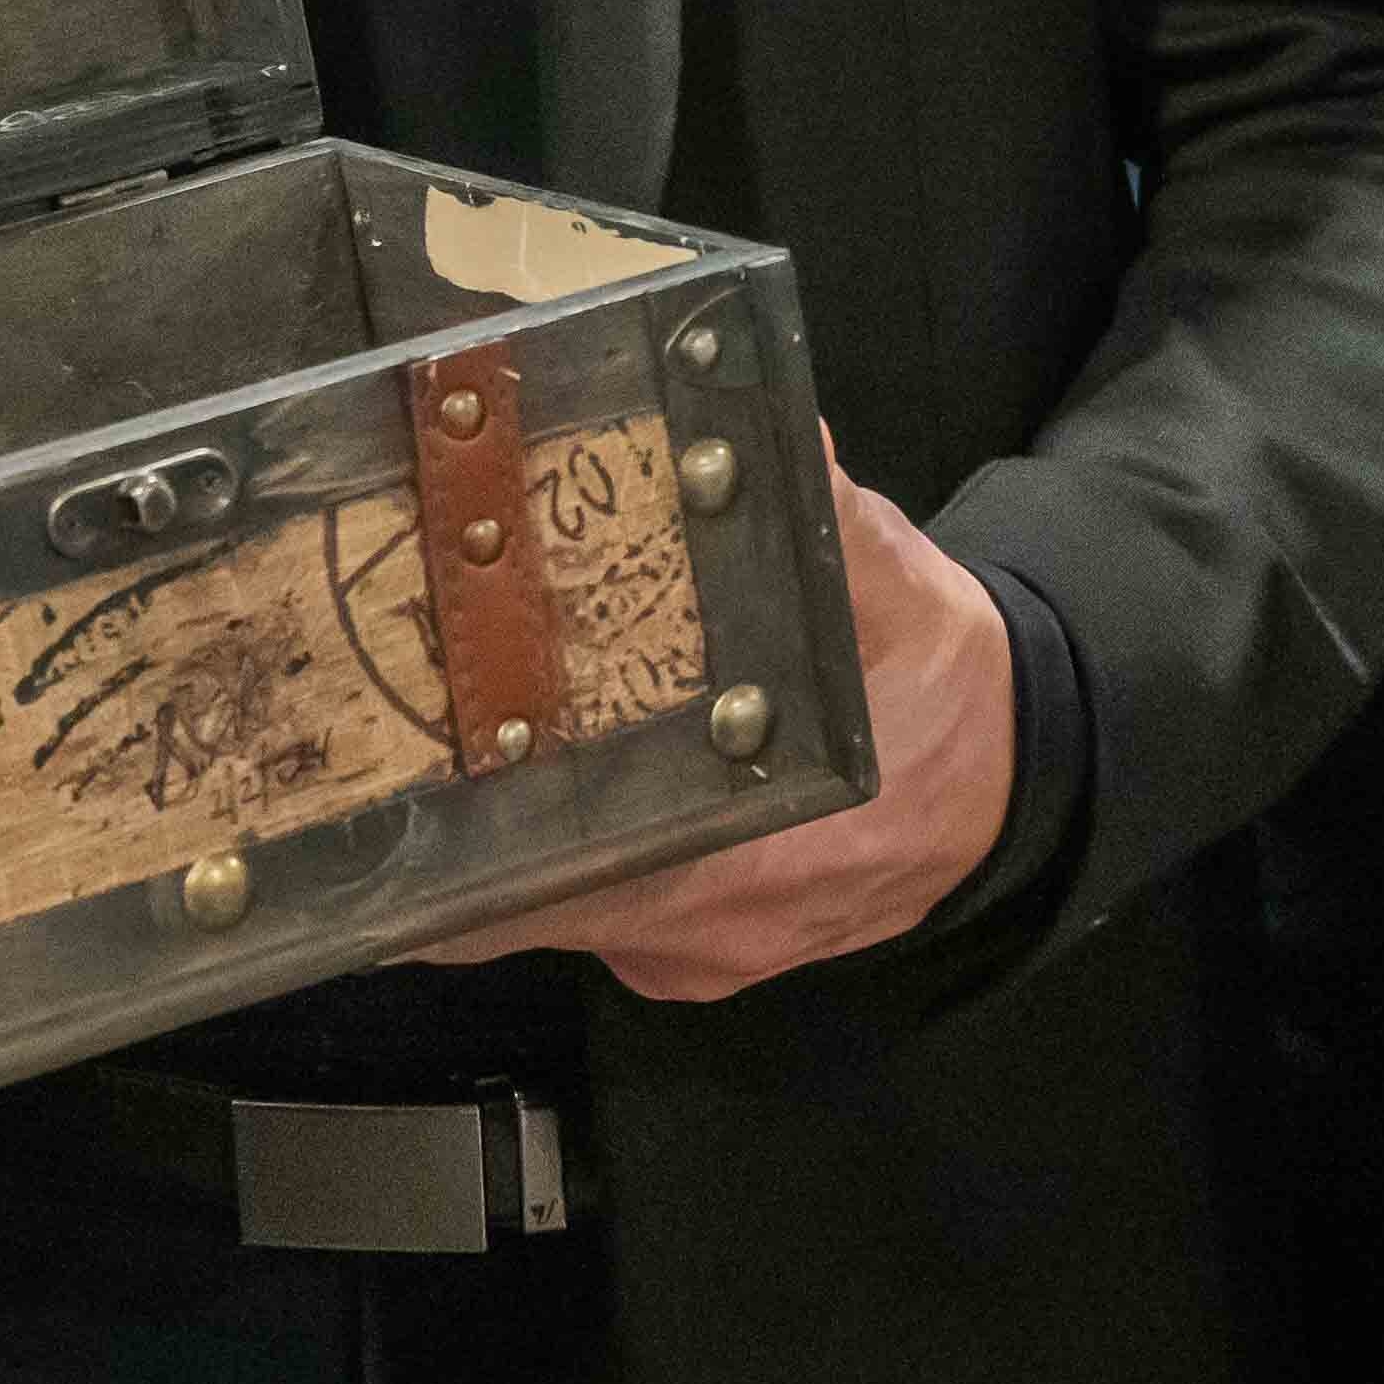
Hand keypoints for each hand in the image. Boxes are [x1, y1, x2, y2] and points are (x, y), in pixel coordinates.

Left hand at [425, 461, 1012, 1000]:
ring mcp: (701, 955)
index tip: (359, 815)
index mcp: (730, 862)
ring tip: (447, 753)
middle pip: (517, 915)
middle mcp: (698, 931)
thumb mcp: (891, 586)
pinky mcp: (709, 950)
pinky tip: (554, 786)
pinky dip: (573, 862)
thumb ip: (818, 512)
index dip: (428, 875)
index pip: (531, 902)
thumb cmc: (942, 689)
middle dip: (444, 846)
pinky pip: (612, 915)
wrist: (1024, 775)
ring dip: (506, 852)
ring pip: (560, 917)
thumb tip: (767, 429)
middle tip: (378, 751)